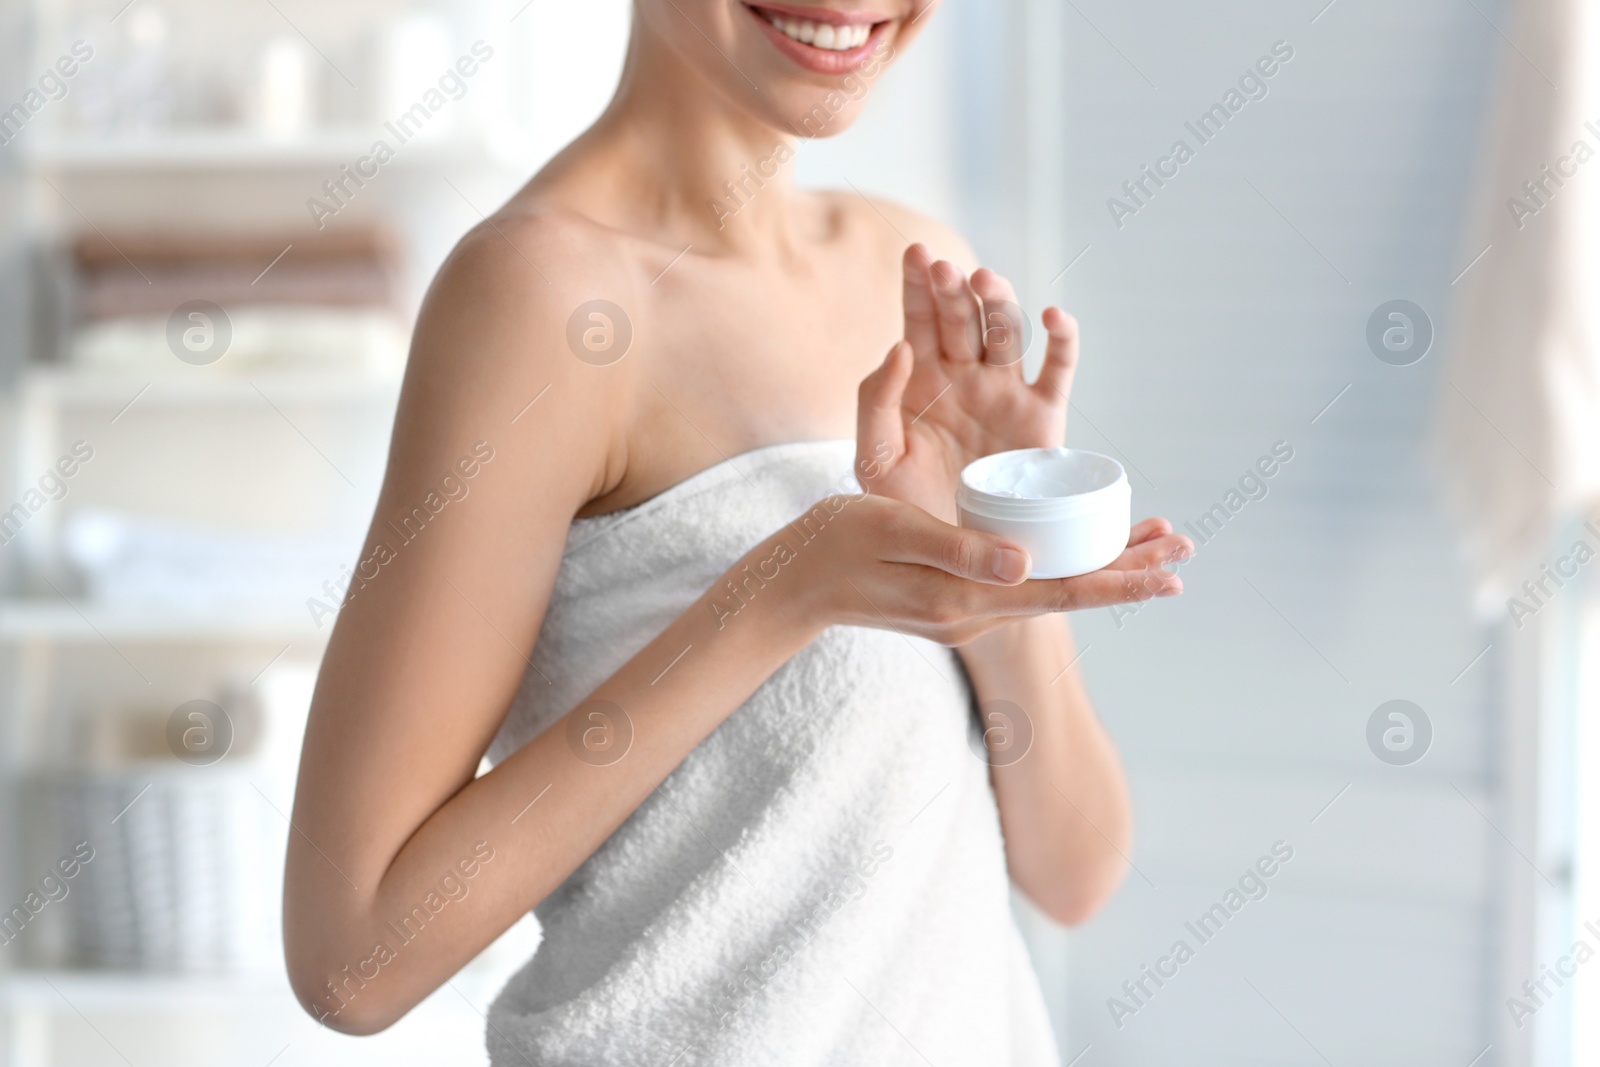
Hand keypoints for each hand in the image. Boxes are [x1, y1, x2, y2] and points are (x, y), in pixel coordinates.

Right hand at [774, 493, 1184, 646]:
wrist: (796, 583)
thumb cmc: (837, 545)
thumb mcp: (894, 533)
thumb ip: (958, 552)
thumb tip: (1024, 565)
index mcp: (964, 599)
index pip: (1059, 592)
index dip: (1118, 580)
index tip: (1169, 573)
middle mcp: (974, 613)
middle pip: (1068, 593)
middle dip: (1128, 572)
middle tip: (1184, 548)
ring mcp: (966, 612)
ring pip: (1051, 589)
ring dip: (1102, 569)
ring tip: (1150, 542)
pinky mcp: (956, 600)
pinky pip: (1025, 585)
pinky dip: (1063, 566)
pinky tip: (1081, 548)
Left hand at [855, 244, 1077, 521]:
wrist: (950, 554)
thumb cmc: (904, 507)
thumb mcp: (873, 457)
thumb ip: (874, 401)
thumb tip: (899, 346)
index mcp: (920, 379)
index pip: (919, 320)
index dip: (918, 285)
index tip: (915, 253)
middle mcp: (965, 376)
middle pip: (963, 319)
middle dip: (955, 290)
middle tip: (947, 269)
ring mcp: (1005, 393)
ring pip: (1007, 333)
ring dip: (1000, 302)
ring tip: (986, 281)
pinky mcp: (1042, 417)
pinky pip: (1057, 370)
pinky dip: (1063, 340)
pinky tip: (1054, 315)